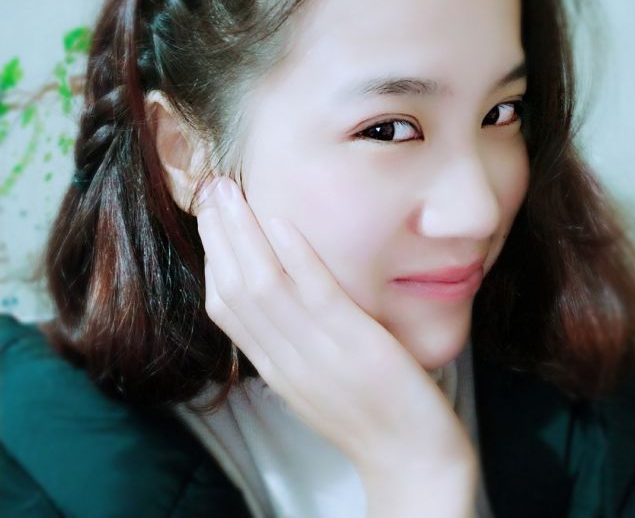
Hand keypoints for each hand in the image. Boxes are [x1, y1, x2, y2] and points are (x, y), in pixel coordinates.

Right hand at [196, 176, 475, 492]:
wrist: (410, 460)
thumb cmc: (365, 414)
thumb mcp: (313, 380)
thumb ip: (290, 342)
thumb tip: (278, 299)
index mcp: (273, 366)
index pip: (224, 306)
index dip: (212, 257)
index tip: (210, 217)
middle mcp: (284, 359)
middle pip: (235, 289)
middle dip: (219, 235)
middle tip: (211, 188)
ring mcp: (317, 353)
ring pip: (263, 287)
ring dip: (243, 235)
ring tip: (232, 193)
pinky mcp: (356, 345)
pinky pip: (317, 296)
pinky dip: (297, 258)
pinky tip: (283, 223)